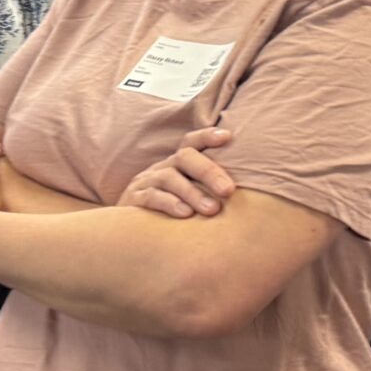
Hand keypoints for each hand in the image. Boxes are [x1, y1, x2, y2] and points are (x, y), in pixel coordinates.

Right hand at [120, 128, 237, 218]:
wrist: (126, 234)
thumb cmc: (169, 216)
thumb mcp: (188, 199)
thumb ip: (210, 192)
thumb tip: (243, 195)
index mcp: (177, 165)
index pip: (192, 142)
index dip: (207, 136)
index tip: (228, 137)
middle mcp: (162, 168)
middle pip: (185, 157)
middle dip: (209, 171)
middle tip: (229, 190)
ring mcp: (146, 182)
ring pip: (169, 178)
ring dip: (193, 193)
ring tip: (212, 209)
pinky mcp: (133, 200)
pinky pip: (151, 196)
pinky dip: (170, 204)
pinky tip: (185, 215)